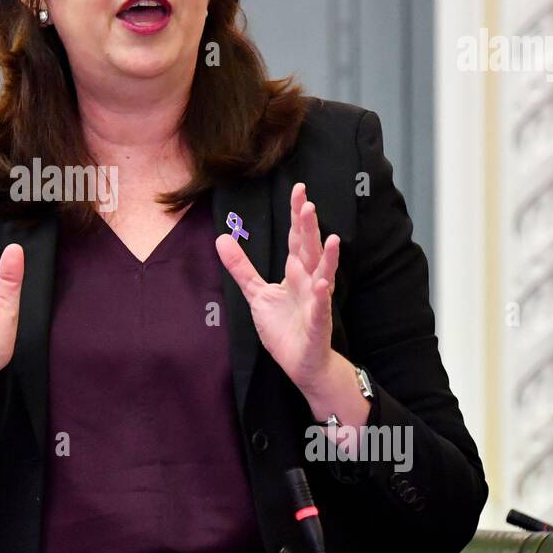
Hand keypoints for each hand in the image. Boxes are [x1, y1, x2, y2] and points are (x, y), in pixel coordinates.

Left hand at [215, 182, 340, 398]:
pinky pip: (320, 307)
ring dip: (328, 257)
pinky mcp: (318, 323)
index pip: (296, 238)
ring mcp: (316, 301)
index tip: (299, 189)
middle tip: (308, 203)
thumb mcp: (256, 293)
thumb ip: (241, 266)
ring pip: (323, 274)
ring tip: (331, 238)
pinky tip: (321, 282)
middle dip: (309, 227)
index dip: (296, 215)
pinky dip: (321, 295)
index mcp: (295, 272)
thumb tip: (221, 238)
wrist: (301, 362)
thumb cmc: (284, 327)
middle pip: (309, 249)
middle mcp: (308, 281)